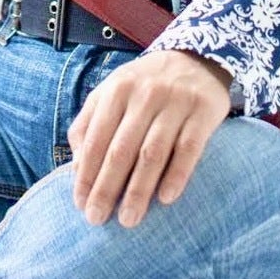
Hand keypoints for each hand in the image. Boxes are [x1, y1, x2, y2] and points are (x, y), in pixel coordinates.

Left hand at [66, 49, 231, 227]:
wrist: (196, 59)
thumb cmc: (145, 85)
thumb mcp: (112, 92)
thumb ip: (90, 122)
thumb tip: (76, 167)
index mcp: (116, 90)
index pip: (96, 138)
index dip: (86, 173)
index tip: (79, 204)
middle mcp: (143, 94)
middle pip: (121, 149)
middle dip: (106, 187)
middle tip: (97, 219)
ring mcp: (174, 103)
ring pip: (152, 153)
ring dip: (138, 190)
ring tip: (128, 219)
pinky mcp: (202, 112)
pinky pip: (188, 149)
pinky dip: (177, 175)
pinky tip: (166, 199)